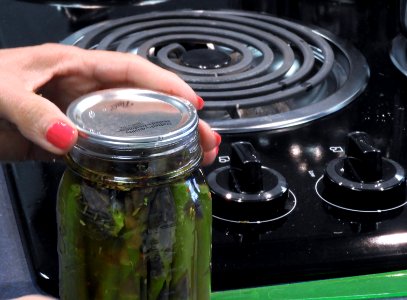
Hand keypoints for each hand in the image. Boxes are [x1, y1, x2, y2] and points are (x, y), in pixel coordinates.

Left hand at [0, 43, 219, 164]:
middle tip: (205, 140)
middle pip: (143, 103)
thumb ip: (33, 112)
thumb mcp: (3, 90)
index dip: (167, 85)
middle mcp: (85, 93)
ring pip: (130, 129)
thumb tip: (70, 138)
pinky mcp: (67, 143)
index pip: (133, 71)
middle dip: (179, 119)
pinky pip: (105, 151)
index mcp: (76, 68)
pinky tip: (145, 171)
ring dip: (161, 142)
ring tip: (190, 157)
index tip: (195, 104)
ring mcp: (79, 119)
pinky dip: (127, 161)